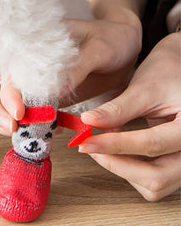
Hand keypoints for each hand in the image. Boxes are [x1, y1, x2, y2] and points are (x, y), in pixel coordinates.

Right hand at [0, 13, 142, 134]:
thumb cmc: (108, 39)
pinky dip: (25, 127)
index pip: (2, 68)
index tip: (19, 112)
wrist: (122, 46)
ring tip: (26, 135)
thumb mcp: (98, 49)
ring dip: (4, 121)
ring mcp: (28, 81)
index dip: (4, 92)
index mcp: (30, 44)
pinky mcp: (40, 97)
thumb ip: (76, 69)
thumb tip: (54, 94)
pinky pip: (22, 114)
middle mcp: (22, 62)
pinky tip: (43, 133)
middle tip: (12, 129)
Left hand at [78, 33, 180, 200]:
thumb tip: (88, 122)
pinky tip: (119, 148)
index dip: (114, 145)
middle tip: (91, 146)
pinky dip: (133, 169)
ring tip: (105, 143)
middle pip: (157, 176)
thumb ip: (118, 109)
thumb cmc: (170, 73)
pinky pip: (157, 179)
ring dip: (125, 169)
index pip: (152, 144)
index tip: (86, 143)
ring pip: (156, 184)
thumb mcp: (144, 88)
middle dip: (118, 164)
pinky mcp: (179, 164)